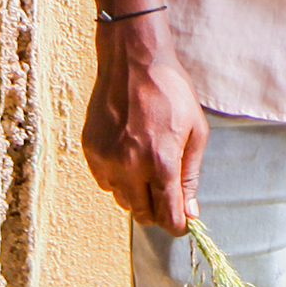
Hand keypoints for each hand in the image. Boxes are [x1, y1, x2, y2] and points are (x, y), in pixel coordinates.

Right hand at [83, 15, 207, 233]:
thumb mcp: (195, 131)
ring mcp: (106, 160)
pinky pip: (105, 181)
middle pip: (143, 214)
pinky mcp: (91, 151)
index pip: (167, 216)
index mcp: (160, 162)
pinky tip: (130, 154)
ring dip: (138, 193)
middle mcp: (130, 167)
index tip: (183, 223)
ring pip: (122, 199)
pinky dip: (119, 178)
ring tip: (149, 164)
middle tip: (168, 193)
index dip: (178, 225)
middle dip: (158, 210)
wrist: (133, 61)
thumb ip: (190, 176)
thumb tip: (190, 212)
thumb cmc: (171, 92)